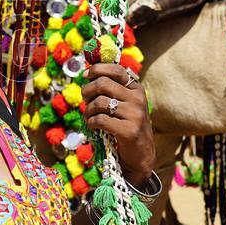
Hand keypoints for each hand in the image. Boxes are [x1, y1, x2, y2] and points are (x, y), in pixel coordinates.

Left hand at [82, 63, 154, 186]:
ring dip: (88, 110)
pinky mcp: (129, 130)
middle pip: (102, 83)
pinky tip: (93, 126)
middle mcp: (138, 99)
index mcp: (136, 88)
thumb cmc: (125, 125)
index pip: (115, 69)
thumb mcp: (123, 103)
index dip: (96, 69)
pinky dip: (91, 123)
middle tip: (85, 100)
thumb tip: (86, 73)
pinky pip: (100, 120)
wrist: (140, 155)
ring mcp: (135, 114)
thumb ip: (110, 89)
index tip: (85, 76)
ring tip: (89, 117)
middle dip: (87, 91)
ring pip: (99, 102)